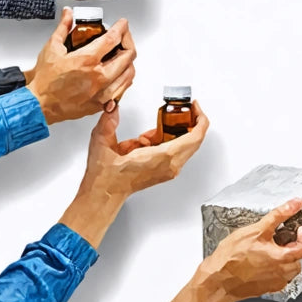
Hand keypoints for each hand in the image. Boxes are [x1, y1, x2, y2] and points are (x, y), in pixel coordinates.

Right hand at [26, 9, 136, 123]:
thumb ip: (63, 28)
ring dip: (129, 61)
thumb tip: (68, 14)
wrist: (38, 104)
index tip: (122, 24)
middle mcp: (98, 76)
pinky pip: (122, 90)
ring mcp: (102, 92)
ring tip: (122, 54)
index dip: (121, 28)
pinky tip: (119, 73)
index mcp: (87, 60)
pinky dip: (124, 79)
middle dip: (128, 41)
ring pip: (129, 73)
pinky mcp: (102, 103)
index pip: (113, 38)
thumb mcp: (52, 48)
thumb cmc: (44, 80)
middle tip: (124, 37)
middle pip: (128, 55)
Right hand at [82, 101, 208, 198]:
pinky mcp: (166, 172)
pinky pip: (176, 152)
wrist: (104, 194)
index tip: (195, 107)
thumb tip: (113, 108)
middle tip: (178, 112)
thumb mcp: (102, 143)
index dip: (200, 119)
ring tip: (146, 136)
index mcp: (162, 156)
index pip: (195, 136)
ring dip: (170, 133)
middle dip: (188, 123)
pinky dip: (164, 142)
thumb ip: (108, 123)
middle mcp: (171, 165)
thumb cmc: (105, 176)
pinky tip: (144, 143)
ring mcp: (170, 170)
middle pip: (194, 139)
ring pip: (184, 145)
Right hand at [198, 198, 301, 300]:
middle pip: (298, 260)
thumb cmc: (230, 258)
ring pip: (289, 271)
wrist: (215, 280)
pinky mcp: (264, 289)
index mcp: (281, 258)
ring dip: (286, 261)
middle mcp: (280, 273)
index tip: (298, 228)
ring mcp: (273, 283)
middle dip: (293, 248)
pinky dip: (276, 270)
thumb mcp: (256, 229)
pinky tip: (263, 263)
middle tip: (283, 239)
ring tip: (272, 251)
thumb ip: (279, 215)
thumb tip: (295, 204)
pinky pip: (278, 280)